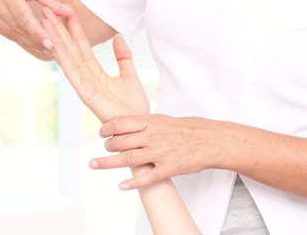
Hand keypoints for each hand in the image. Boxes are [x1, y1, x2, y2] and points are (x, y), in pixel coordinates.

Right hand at [0, 0, 70, 59]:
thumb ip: (50, 0)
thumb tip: (67, 13)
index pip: (24, 18)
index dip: (38, 33)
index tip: (51, 44)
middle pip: (18, 28)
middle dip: (36, 41)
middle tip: (52, 50)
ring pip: (12, 33)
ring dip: (30, 43)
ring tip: (45, 49)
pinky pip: (6, 33)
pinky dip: (21, 39)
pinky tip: (33, 43)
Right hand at [41, 7, 149, 122]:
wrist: (139, 125)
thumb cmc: (133, 106)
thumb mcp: (130, 75)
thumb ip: (123, 56)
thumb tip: (119, 36)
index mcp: (95, 72)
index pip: (82, 46)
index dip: (74, 29)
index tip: (67, 11)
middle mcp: (86, 77)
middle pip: (71, 49)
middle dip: (59, 30)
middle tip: (47, 10)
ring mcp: (84, 85)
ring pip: (68, 58)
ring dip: (56, 39)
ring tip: (46, 22)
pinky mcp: (86, 94)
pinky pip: (73, 74)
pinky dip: (64, 59)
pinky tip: (56, 45)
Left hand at [92, 114, 243, 189]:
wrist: (212, 140)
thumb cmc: (188, 129)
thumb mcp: (164, 119)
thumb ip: (145, 123)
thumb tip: (126, 125)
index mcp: (152, 122)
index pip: (121, 123)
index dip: (106, 128)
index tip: (102, 133)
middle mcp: (153, 136)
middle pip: (120, 142)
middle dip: (107, 146)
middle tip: (105, 149)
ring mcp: (161, 153)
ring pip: (128, 159)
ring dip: (108, 163)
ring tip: (95, 164)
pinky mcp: (169, 168)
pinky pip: (148, 177)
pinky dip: (133, 183)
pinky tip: (122, 186)